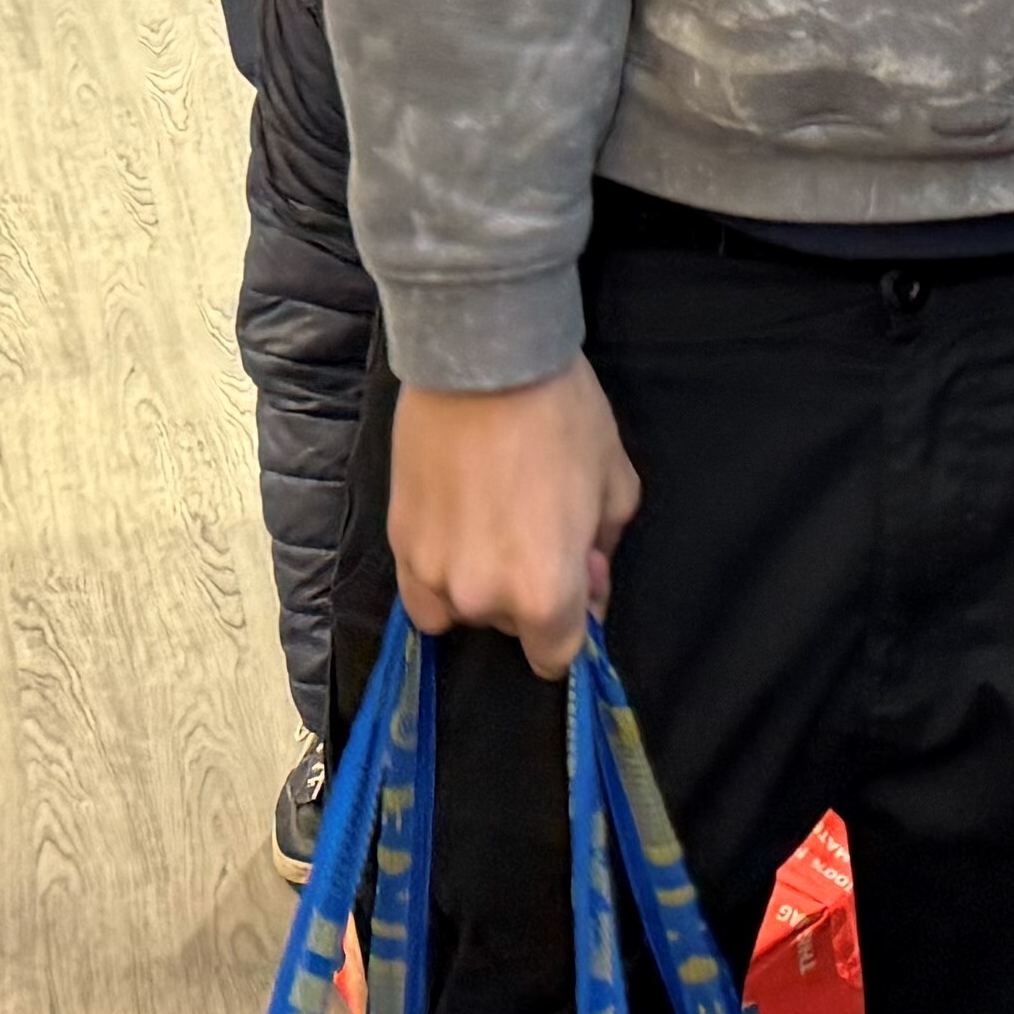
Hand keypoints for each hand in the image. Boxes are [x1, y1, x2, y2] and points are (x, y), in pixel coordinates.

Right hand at [389, 358, 638, 679]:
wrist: (483, 358)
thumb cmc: (561, 415)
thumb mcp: (615, 483)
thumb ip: (603, 548)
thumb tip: (588, 577)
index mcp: (545, 593)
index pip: (556, 655)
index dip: (574, 621)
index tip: (578, 580)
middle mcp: (482, 598)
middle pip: (511, 627)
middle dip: (531, 591)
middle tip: (541, 527)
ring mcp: (431, 572)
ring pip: (460, 609)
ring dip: (480, 582)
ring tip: (491, 522)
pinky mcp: (397, 540)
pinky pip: (420, 588)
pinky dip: (439, 572)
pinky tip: (455, 526)